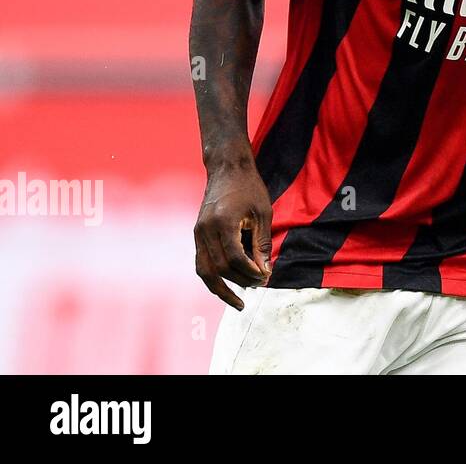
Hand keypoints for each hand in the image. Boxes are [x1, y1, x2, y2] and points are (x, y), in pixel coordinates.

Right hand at [194, 155, 272, 308]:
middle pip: (219, 268)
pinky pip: (201, 263)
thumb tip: (265, 272)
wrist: (227, 169)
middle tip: (259, 285)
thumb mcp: (263, 214)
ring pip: (204, 271)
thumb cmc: (249, 188)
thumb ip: (262, 244)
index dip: (250, 272)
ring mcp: (198, 233)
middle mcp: (205, 230)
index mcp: (222, 222)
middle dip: (240, 281)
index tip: (265, 277)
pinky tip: (228, 285)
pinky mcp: (197, 234)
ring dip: (222, 288)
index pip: (234, 258)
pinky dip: (213, 277)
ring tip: (239, 300)